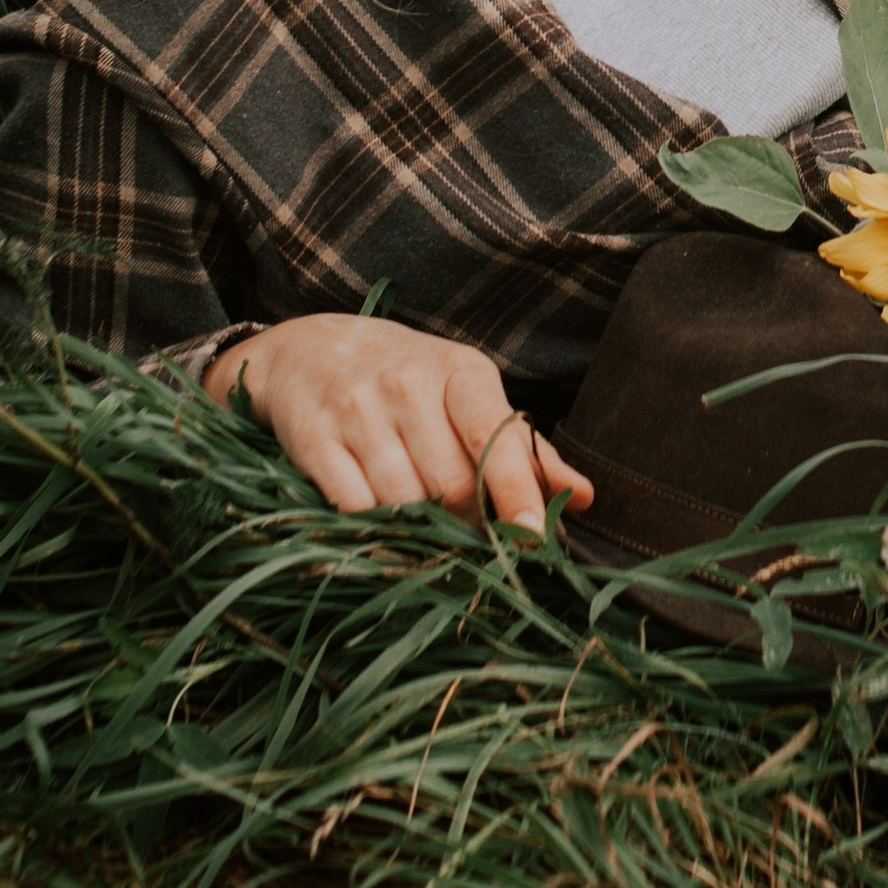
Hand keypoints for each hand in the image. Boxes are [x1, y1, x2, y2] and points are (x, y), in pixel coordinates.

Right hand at [207, 313, 592, 532]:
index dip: (517, 492)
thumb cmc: (406, 380)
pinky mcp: (312, 438)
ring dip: (417, 529)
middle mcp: (409, 385)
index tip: (533, 538)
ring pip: (404, 503)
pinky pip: (352, 507)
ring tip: (417, 519)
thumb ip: (523, 450)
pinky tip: (374, 519)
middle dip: (464, 523)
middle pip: (453, 485)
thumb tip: (581, 498)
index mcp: (461, 372)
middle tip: (461, 529)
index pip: (496, 437)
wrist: (306, 349)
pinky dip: (369, 528)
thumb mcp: (469, 395)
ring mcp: (357, 410)